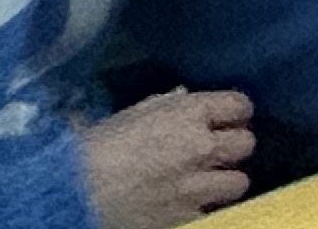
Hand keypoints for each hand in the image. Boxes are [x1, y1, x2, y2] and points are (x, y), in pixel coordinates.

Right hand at [80, 88, 254, 228]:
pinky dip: (202, 209)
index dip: (234, 113)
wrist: (72, 192)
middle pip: (246, 144)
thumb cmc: (95, 147)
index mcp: (189, 113)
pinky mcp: (184, 219)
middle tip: (217, 152)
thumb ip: (167, 106)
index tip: (227, 119)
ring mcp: (196, 187)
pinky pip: (211, 212)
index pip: (239, 105)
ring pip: (238, 183)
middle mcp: (202, 148)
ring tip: (206, 183)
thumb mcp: (132, 115)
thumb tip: (185, 100)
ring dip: (224, 182)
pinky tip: (186, 205)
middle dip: (232, 147)